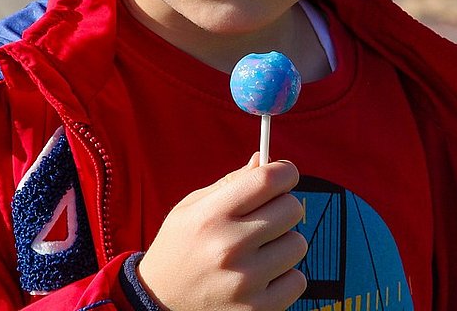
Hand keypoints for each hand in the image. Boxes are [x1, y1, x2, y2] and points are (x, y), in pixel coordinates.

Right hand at [136, 154, 307, 310]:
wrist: (158, 302)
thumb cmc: (181, 246)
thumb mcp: (192, 207)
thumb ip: (231, 182)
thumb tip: (267, 160)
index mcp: (211, 216)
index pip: (268, 180)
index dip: (285, 172)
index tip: (285, 175)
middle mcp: (228, 247)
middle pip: (291, 209)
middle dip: (284, 207)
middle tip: (268, 216)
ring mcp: (245, 282)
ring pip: (297, 244)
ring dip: (284, 243)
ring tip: (259, 251)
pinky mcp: (257, 310)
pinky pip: (297, 280)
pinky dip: (285, 277)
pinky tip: (261, 277)